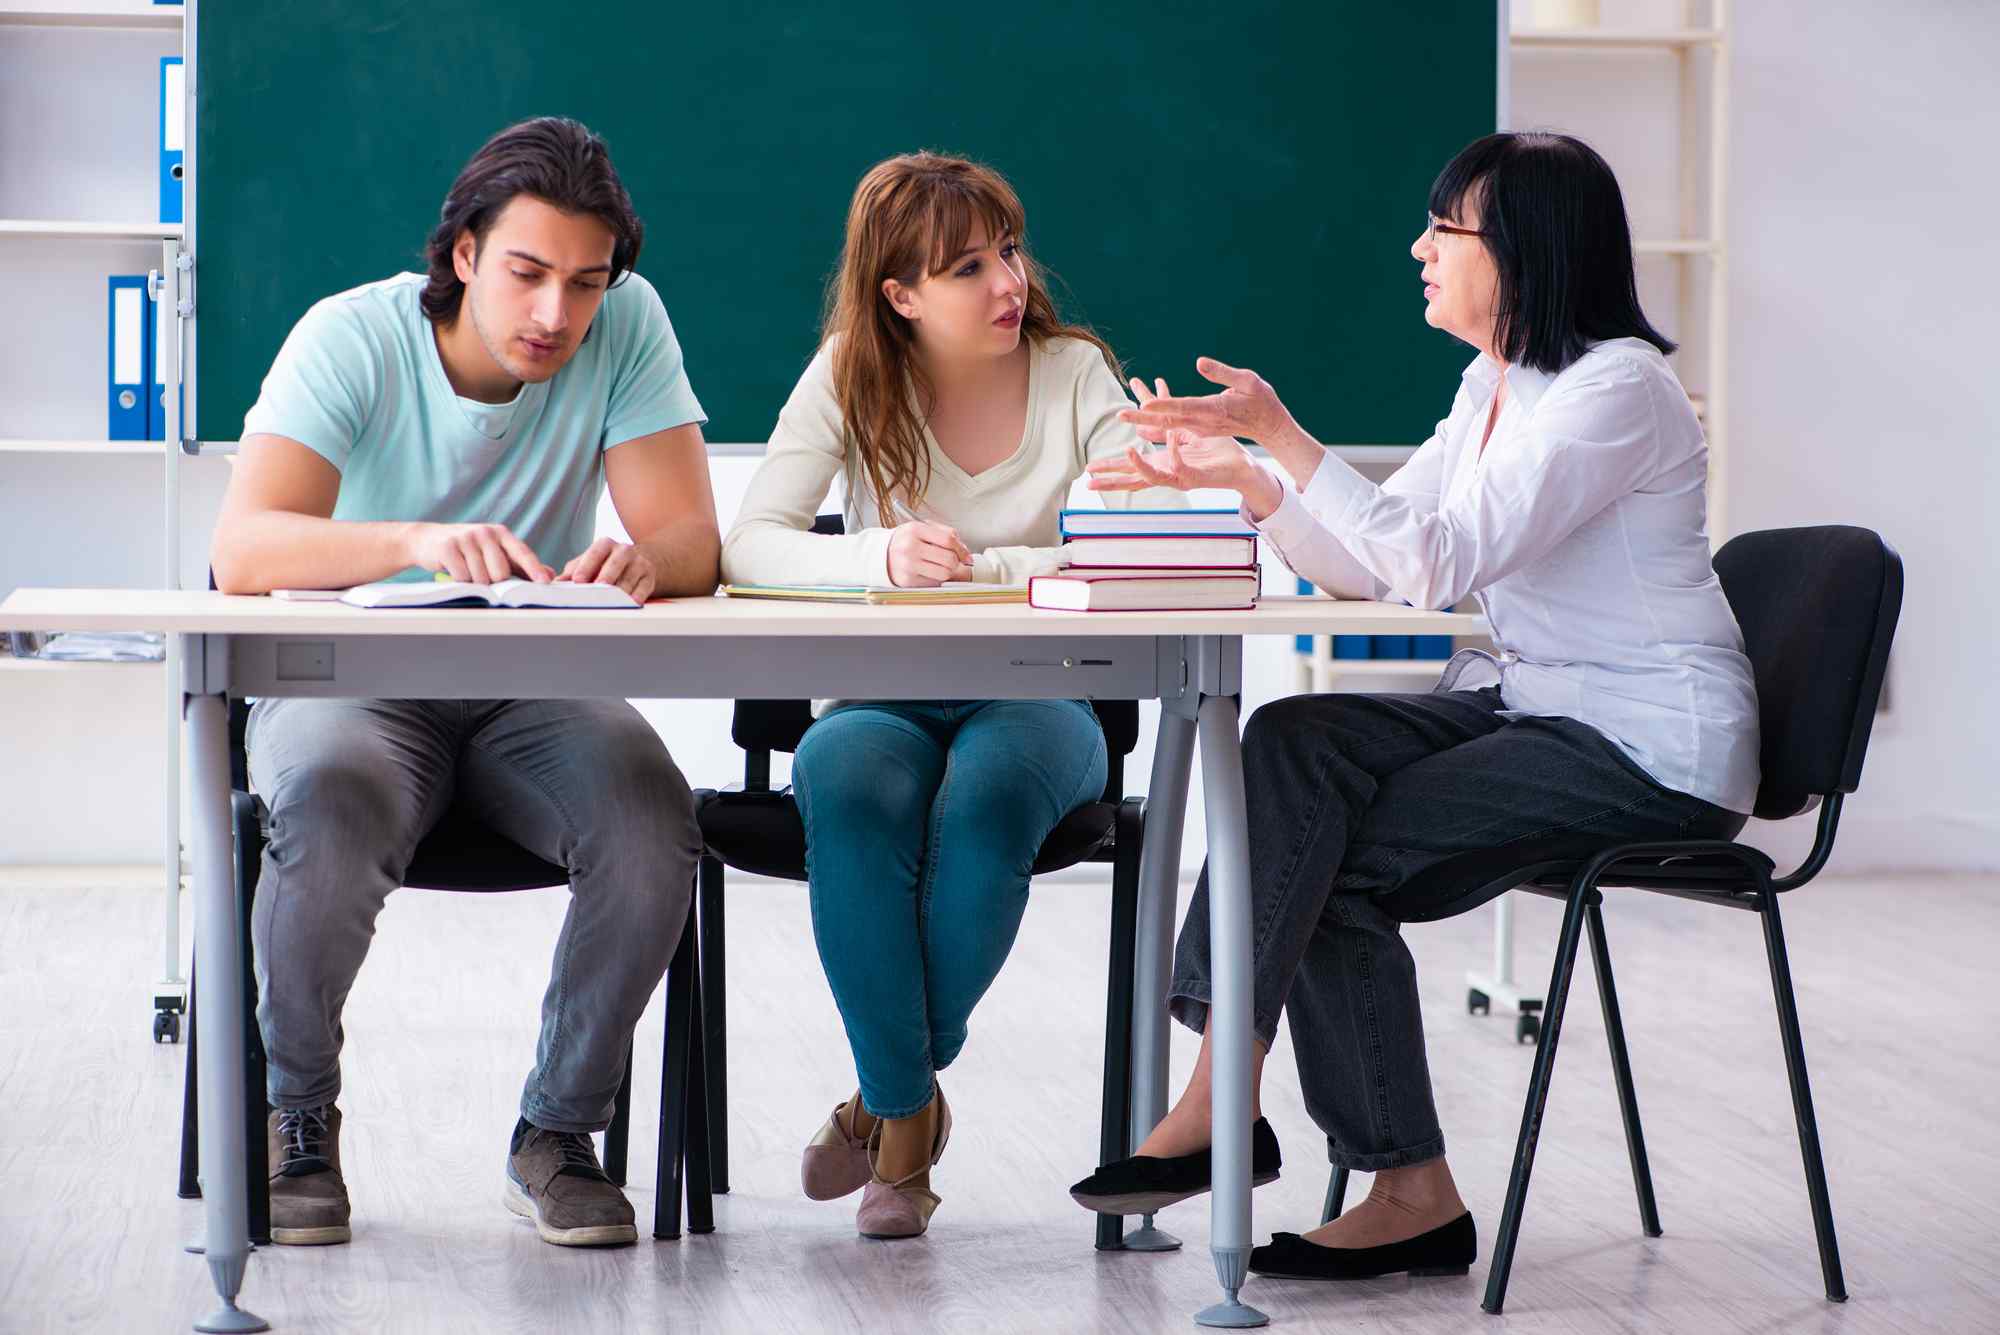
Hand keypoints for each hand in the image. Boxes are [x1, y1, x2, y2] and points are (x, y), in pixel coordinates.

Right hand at [407, 522, 551, 584]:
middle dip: (493, 581)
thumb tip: (549, 574)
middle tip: (481, 573)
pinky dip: (460, 580)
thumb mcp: (494, 551)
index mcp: (501, 533)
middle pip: (501, 573)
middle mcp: (485, 532)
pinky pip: (463, 577)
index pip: (522, 553)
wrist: (429, 539)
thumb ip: (520, 564)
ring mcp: (466, 538)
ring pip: (481, 578)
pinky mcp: (448, 547)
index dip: (534, 569)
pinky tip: (454, 569)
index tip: (544, 582)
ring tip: (467, 569)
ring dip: (475, 581)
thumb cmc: (468, 549)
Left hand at [559, 538, 662, 601]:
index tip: (577, 580)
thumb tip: (555, 584)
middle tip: (598, 587)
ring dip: (621, 589)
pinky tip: (631, 602)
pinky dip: (638, 595)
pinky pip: (644, 587)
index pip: (595, 554)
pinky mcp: (649, 577)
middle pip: (615, 563)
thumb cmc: (607, 564)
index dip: (586, 566)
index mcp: (605, 544)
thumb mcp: (589, 562)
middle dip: (606, 575)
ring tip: (612, 600)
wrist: (638, 561)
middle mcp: (624, 550)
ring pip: (630, 577)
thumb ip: (572, 572)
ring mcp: (639, 563)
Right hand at [886, 520, 973, 586]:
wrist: (881, 555)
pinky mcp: (908, 581)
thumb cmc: (905, 541)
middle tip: (954, 562)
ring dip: (948, 573)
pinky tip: (929, 572)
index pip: (948, 539)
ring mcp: (908, 566)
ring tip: (941, 567)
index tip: (967, 556)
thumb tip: (965, 552)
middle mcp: (910, 547)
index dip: (962, 549)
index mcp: (915, 530)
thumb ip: (945, 533)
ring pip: (944, 574)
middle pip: (949, 559)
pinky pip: (934, 583)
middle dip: (957, 562)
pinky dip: (936, 580)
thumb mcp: (921, 528)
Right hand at [1086, 428, 1260, 495]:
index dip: (1110, 466)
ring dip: (1138, 464)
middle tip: (1089, 475)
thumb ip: (1164, 418)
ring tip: (1125, 451)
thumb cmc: (1217, 451)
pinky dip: (1172, 452)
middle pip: (1133, 476)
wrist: (1244, 466)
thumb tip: (1145, 404)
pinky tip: (1168, 439)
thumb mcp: (1185, 429)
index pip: (1131, 465)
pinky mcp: (1196, 476)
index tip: (1089, 468)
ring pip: (1152, 476)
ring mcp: (1180, 477)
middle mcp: (1168, 472)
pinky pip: (1180, 464)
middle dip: (1110, 476)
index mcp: (1162, 463)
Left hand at [1117, 356, 1297, 446]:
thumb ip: (1222, 372)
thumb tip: (1198, 362)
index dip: (1163, 406)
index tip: (1144, 404)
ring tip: (1123, 413)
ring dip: (1145, 418)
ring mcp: (1200, 427)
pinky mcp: (1199, 428)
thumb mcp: (1249, 381)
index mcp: (1213, 410)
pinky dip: (1156, 420)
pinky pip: (1174, 425)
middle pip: (1168, 420)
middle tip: (1120, 414)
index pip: (1183, 408)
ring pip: (1167, 424)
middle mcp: (1202, 422)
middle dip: (1143, 417)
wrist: (1269, 425)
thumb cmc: (1261, 400)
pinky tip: (1141, 417)